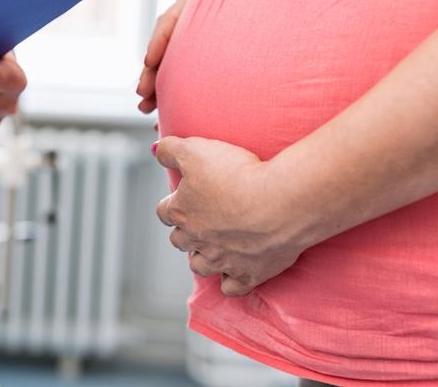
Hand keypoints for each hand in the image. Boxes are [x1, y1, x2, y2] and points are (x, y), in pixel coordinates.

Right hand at [136, 0, 224, 112]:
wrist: (282, 21)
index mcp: (196, 2)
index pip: (171, 19)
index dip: (160, 40)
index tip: (151, 60)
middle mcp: (190, 22)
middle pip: (163, 46)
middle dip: (150, 70)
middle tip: (143, 92)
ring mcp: (191, 44)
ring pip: (165, 66)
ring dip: (153, 86)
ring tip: (147, 108)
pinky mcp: (196, 63)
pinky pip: (177, 79)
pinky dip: (166, 96)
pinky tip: (160, 116)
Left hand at [154, 136, 310, 296]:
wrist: (281, 201)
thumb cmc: (238, 174)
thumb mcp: (196, 150)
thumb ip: (171, 150)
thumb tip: (157, 151)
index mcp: (182, 212)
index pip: (164, 211)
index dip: (172, 203)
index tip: (183, 195)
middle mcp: (198, 240)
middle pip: (179, 240)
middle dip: (186, 230)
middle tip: (202, 218)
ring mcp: (222, 261)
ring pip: (200, 266)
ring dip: (202, 256)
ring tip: (213, 245)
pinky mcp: (248, 274)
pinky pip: (232, 288)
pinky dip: (230, 281)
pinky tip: (234, 272)